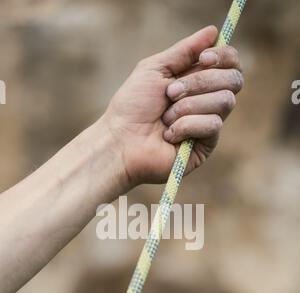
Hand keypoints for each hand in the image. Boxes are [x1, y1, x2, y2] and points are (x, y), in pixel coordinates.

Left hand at [103, 26, 242, 188]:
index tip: (204, 58)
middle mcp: (207, 101)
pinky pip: (213, 125)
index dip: (224, 56)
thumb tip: (214, 31)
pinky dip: (186, 125)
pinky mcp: (206, 145)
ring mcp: (208, 124)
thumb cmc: (132, 106)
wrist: (121, 141)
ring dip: (188, 106)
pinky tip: (169, 135)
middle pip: (233, 80)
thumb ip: (184, 50)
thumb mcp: (155, 69)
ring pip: (224, 101)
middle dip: (200, 82)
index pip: (230, 64)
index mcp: (197, 81)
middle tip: (170, 92)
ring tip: (165, 117)